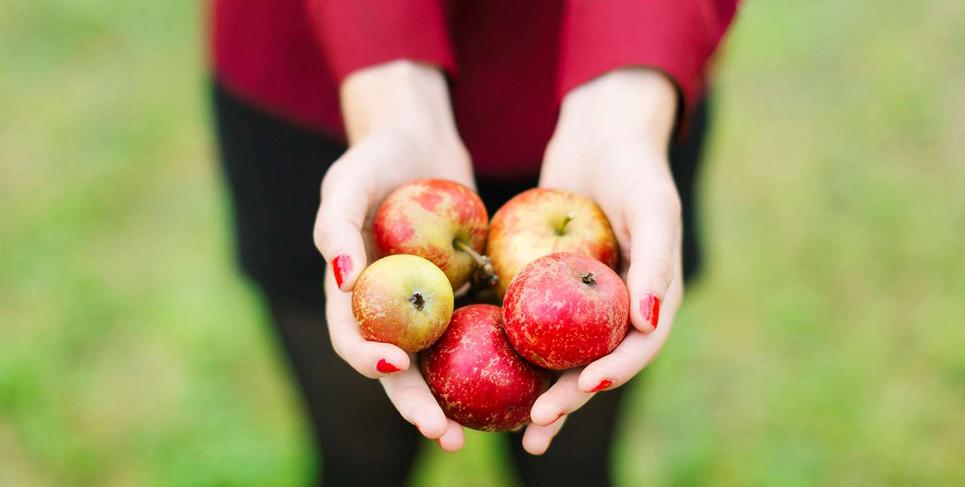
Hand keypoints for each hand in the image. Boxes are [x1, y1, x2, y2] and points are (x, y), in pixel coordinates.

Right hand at [313, 60, 470, 451]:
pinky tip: (528, 376)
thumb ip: (336, 226)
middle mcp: (391, 308)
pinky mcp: (465, 291)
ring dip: (460, 396)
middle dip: (419, 405)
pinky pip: (481, 327)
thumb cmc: (376, 155)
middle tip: (446, 436)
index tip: (396, 367)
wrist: (422, 137)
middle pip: (402, 368)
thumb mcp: (349, 180)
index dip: (369, 361)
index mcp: (355, 293)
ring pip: (445, 360)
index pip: (354, 340)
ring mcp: (430, 303)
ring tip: (491, 428)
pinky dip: (498, 353)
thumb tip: (342, 279)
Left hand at [522, 68, 684, 453]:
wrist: (600, 133)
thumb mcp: (654, 206)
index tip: (581, 390)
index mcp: (653, 299)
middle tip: (535, 424)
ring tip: (514, 427)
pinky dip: (512, 348)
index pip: (636, 349)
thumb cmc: (635, 166)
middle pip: (595, 364)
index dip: (612, 375)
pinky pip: (530, 323)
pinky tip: (482, 369)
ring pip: (560, 355)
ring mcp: (581, 302)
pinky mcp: (548, 287)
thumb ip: (659, 261)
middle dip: (568, 399)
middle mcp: (618, 309)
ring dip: (541, 391)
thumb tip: (651, 322)